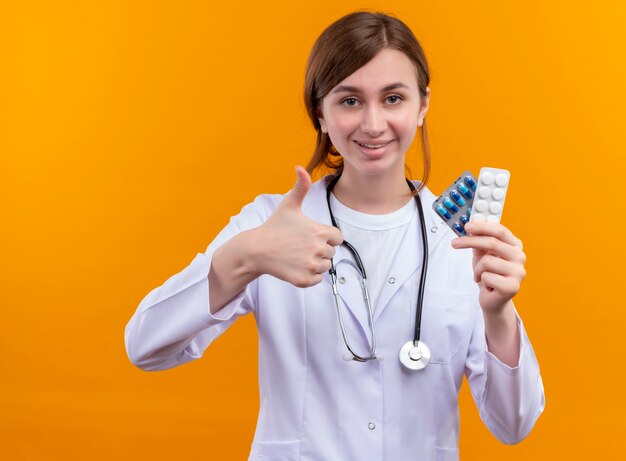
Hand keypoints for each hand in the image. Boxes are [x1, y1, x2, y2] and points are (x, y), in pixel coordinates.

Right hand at [253, 166, 343, 287]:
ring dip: (315, 263)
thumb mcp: (289, 205)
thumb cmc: (274, 227)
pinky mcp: (304, 280)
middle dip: (320, 249)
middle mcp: (318, 249)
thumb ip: (300, 186)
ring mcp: (311, 266)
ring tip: (298, 255)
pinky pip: (317, 279)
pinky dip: (309, 275)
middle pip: (331, 253)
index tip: (312, 235)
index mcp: (320, 232)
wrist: (256, 249)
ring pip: (325, 266)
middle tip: (301, 245)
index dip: (327, 236)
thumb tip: (300, 167)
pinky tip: (296, 266)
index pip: (338, 237)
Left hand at [451, 221, 525, 313]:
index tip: (467, 226)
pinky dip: (481, 280)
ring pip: (487, 261)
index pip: (500, 230)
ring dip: (477, 269)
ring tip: (480, 276)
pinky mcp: (512, 287)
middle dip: (470, 241)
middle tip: (454, 243)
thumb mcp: (482, 255)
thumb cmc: (488, 274)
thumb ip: (479, 241)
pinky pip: (486, 276)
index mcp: (515, 246)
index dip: (482, 226)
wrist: (493, 299)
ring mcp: (518, 272)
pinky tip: (487, 286)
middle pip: (492, 243)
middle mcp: (520, 257)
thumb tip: (470, 228)